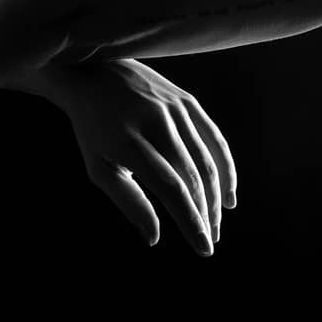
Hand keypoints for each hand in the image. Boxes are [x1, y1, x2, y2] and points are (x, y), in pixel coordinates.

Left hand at [25, 58, 235, 255]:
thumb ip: (128, 202)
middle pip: (193, 177)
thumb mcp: (99, 167)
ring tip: (215, 224)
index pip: (171, 188)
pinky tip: (228, 196)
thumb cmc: (93, 129)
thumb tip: (154, 239)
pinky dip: (226, 168)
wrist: (93, 71)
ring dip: (216, 198)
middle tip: (209, 241)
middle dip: (205, 214)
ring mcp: (174, 108)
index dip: (191, 220)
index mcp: (129, 141)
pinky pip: (214, 139)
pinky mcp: (187, 100)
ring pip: (207, 161)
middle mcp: (156, 122)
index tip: (203, 249)